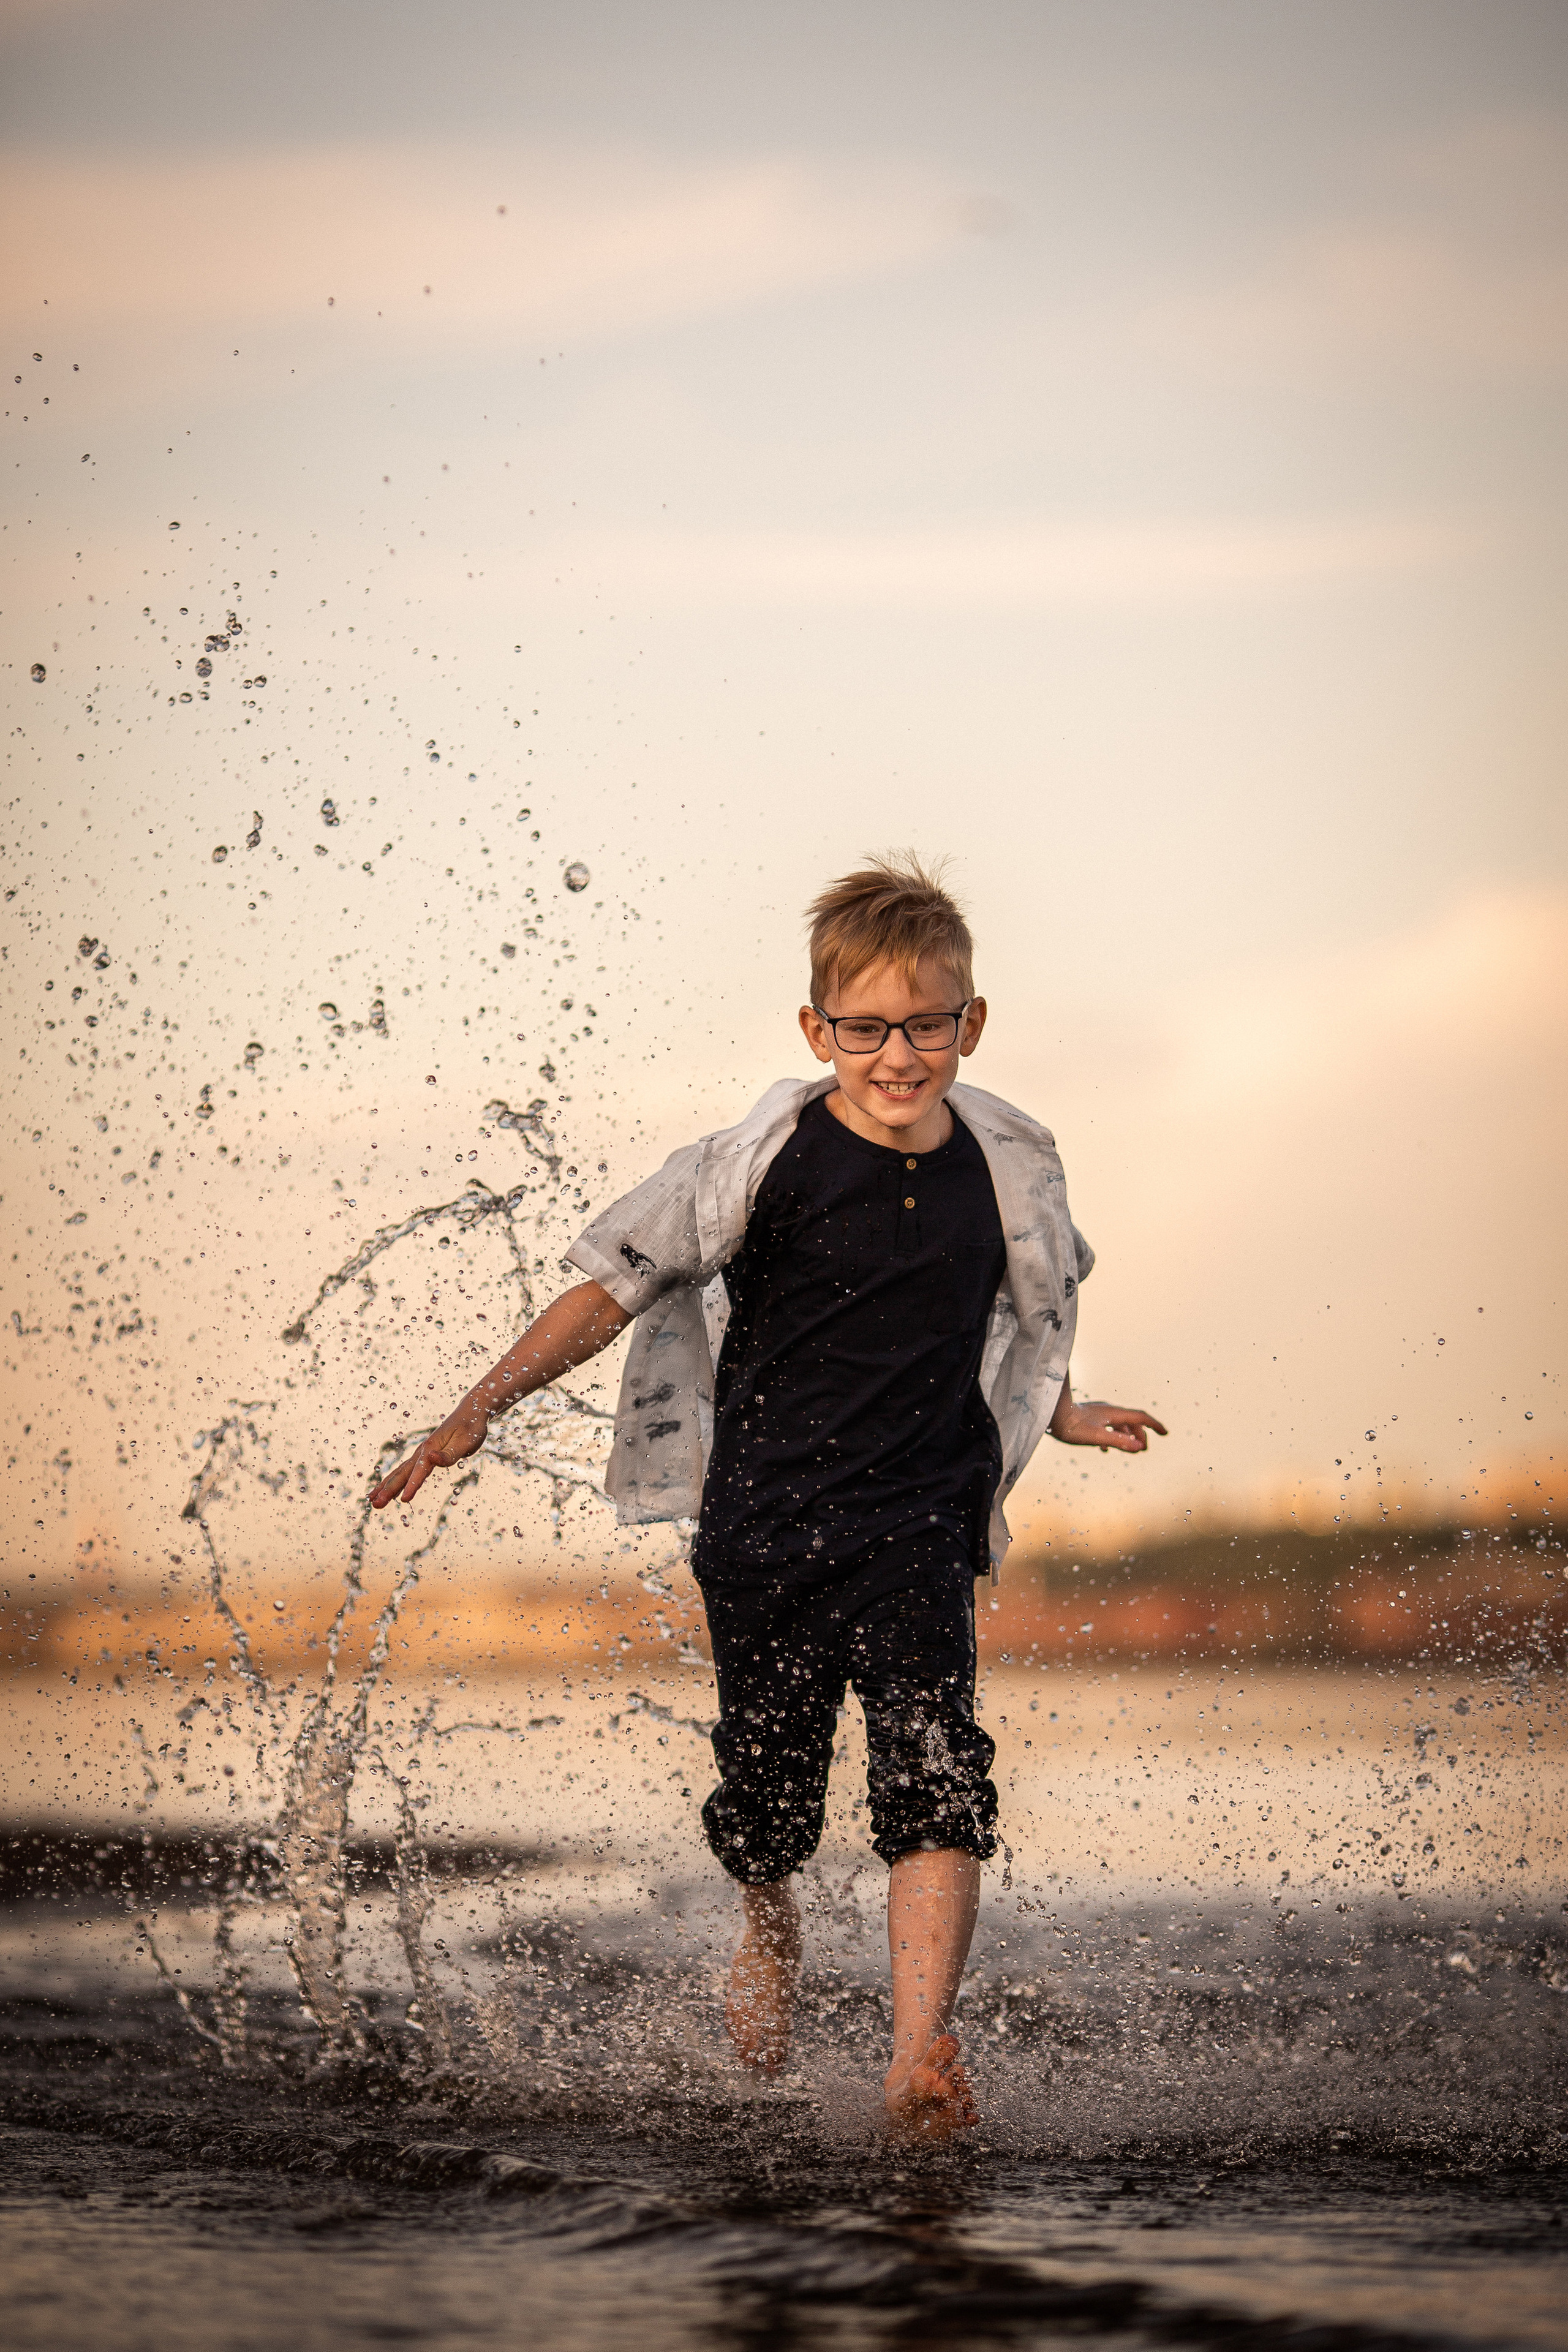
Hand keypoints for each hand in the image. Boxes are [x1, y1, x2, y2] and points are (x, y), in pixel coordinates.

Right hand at [371, 1395, 488, 1508]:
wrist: (470, 1411)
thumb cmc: (471, 1427)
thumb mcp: (466, 1442)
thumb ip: (448, 1454)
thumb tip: (430, 1458)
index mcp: (431, 1448)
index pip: (420, 1470)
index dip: (412, 1485)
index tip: (404, 1500)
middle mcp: (422, 1451)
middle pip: (402, 1473)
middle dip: (388, 1489)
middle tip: (374, 1504)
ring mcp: (421, 1453)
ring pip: (400, 1472)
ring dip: (386, 1486)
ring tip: (371, 1499)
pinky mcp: (424, 1455)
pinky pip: (406, 1471)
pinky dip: (394, 1481)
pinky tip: (389, 1490)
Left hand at [1050, 1398, 1167, 1453]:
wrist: (1049, 1414)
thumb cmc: (1070, 1427)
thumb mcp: (1096, 1437)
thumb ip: (1118, 1442)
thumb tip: (1139, 1447)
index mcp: (1113, 1414)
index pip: (1140, 1417)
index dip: (1154, 1425)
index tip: (1165, 1434)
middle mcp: (1108, 1411)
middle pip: (1131, 1420)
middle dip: (1140, 1434)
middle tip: (1143, 1449)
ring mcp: (1098, 1413)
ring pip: (1118, 1423)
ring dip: (1127, 1435)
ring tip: (1129, 1448)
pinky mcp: (1088, 1418)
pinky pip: (1106, 1426)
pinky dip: (1112, 1436)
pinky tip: (1104, 1449)